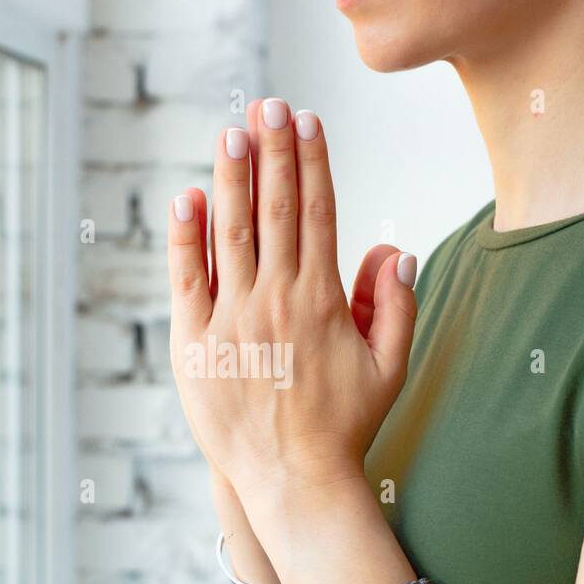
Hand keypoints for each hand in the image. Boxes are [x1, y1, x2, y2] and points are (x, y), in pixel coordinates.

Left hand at [166, 98, 417, 504]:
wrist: (293, 479)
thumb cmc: (345, 425)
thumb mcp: (389, 366)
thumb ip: (397, 305)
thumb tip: (398, 248)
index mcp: (322, 300)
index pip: (317, 213)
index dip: (313, 162)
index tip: (309, 122)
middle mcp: (276, 300)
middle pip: (274, 209)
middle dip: (273, 151)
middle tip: (269, 104)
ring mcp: (231, 320)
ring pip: (230, 233)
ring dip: (232, 177)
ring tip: (233, 131)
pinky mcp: (194, 343)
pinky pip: (186, 279)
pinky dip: (185, 236)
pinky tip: (188, 197)